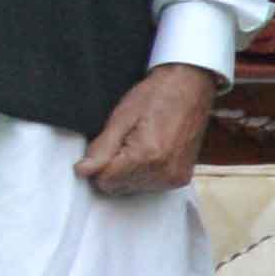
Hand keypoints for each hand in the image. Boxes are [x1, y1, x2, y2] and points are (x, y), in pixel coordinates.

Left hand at [79, 62, 217, 194]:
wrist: (191, 86)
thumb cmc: (157, 95)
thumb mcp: (122, 117)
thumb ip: (101, 148)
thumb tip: (82, 171)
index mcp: (146, 156)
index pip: (104, 181)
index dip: (99, 164)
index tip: (108, 145)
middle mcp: (163, 172)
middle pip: (117, 187)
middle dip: (113, 169)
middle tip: (125, 142)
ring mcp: (174, 178)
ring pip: (132, 189)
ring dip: (128, 172)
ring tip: (139, 145)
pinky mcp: (181, 178)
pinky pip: (149, 187)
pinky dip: (144, 174)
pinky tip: (150, 153)